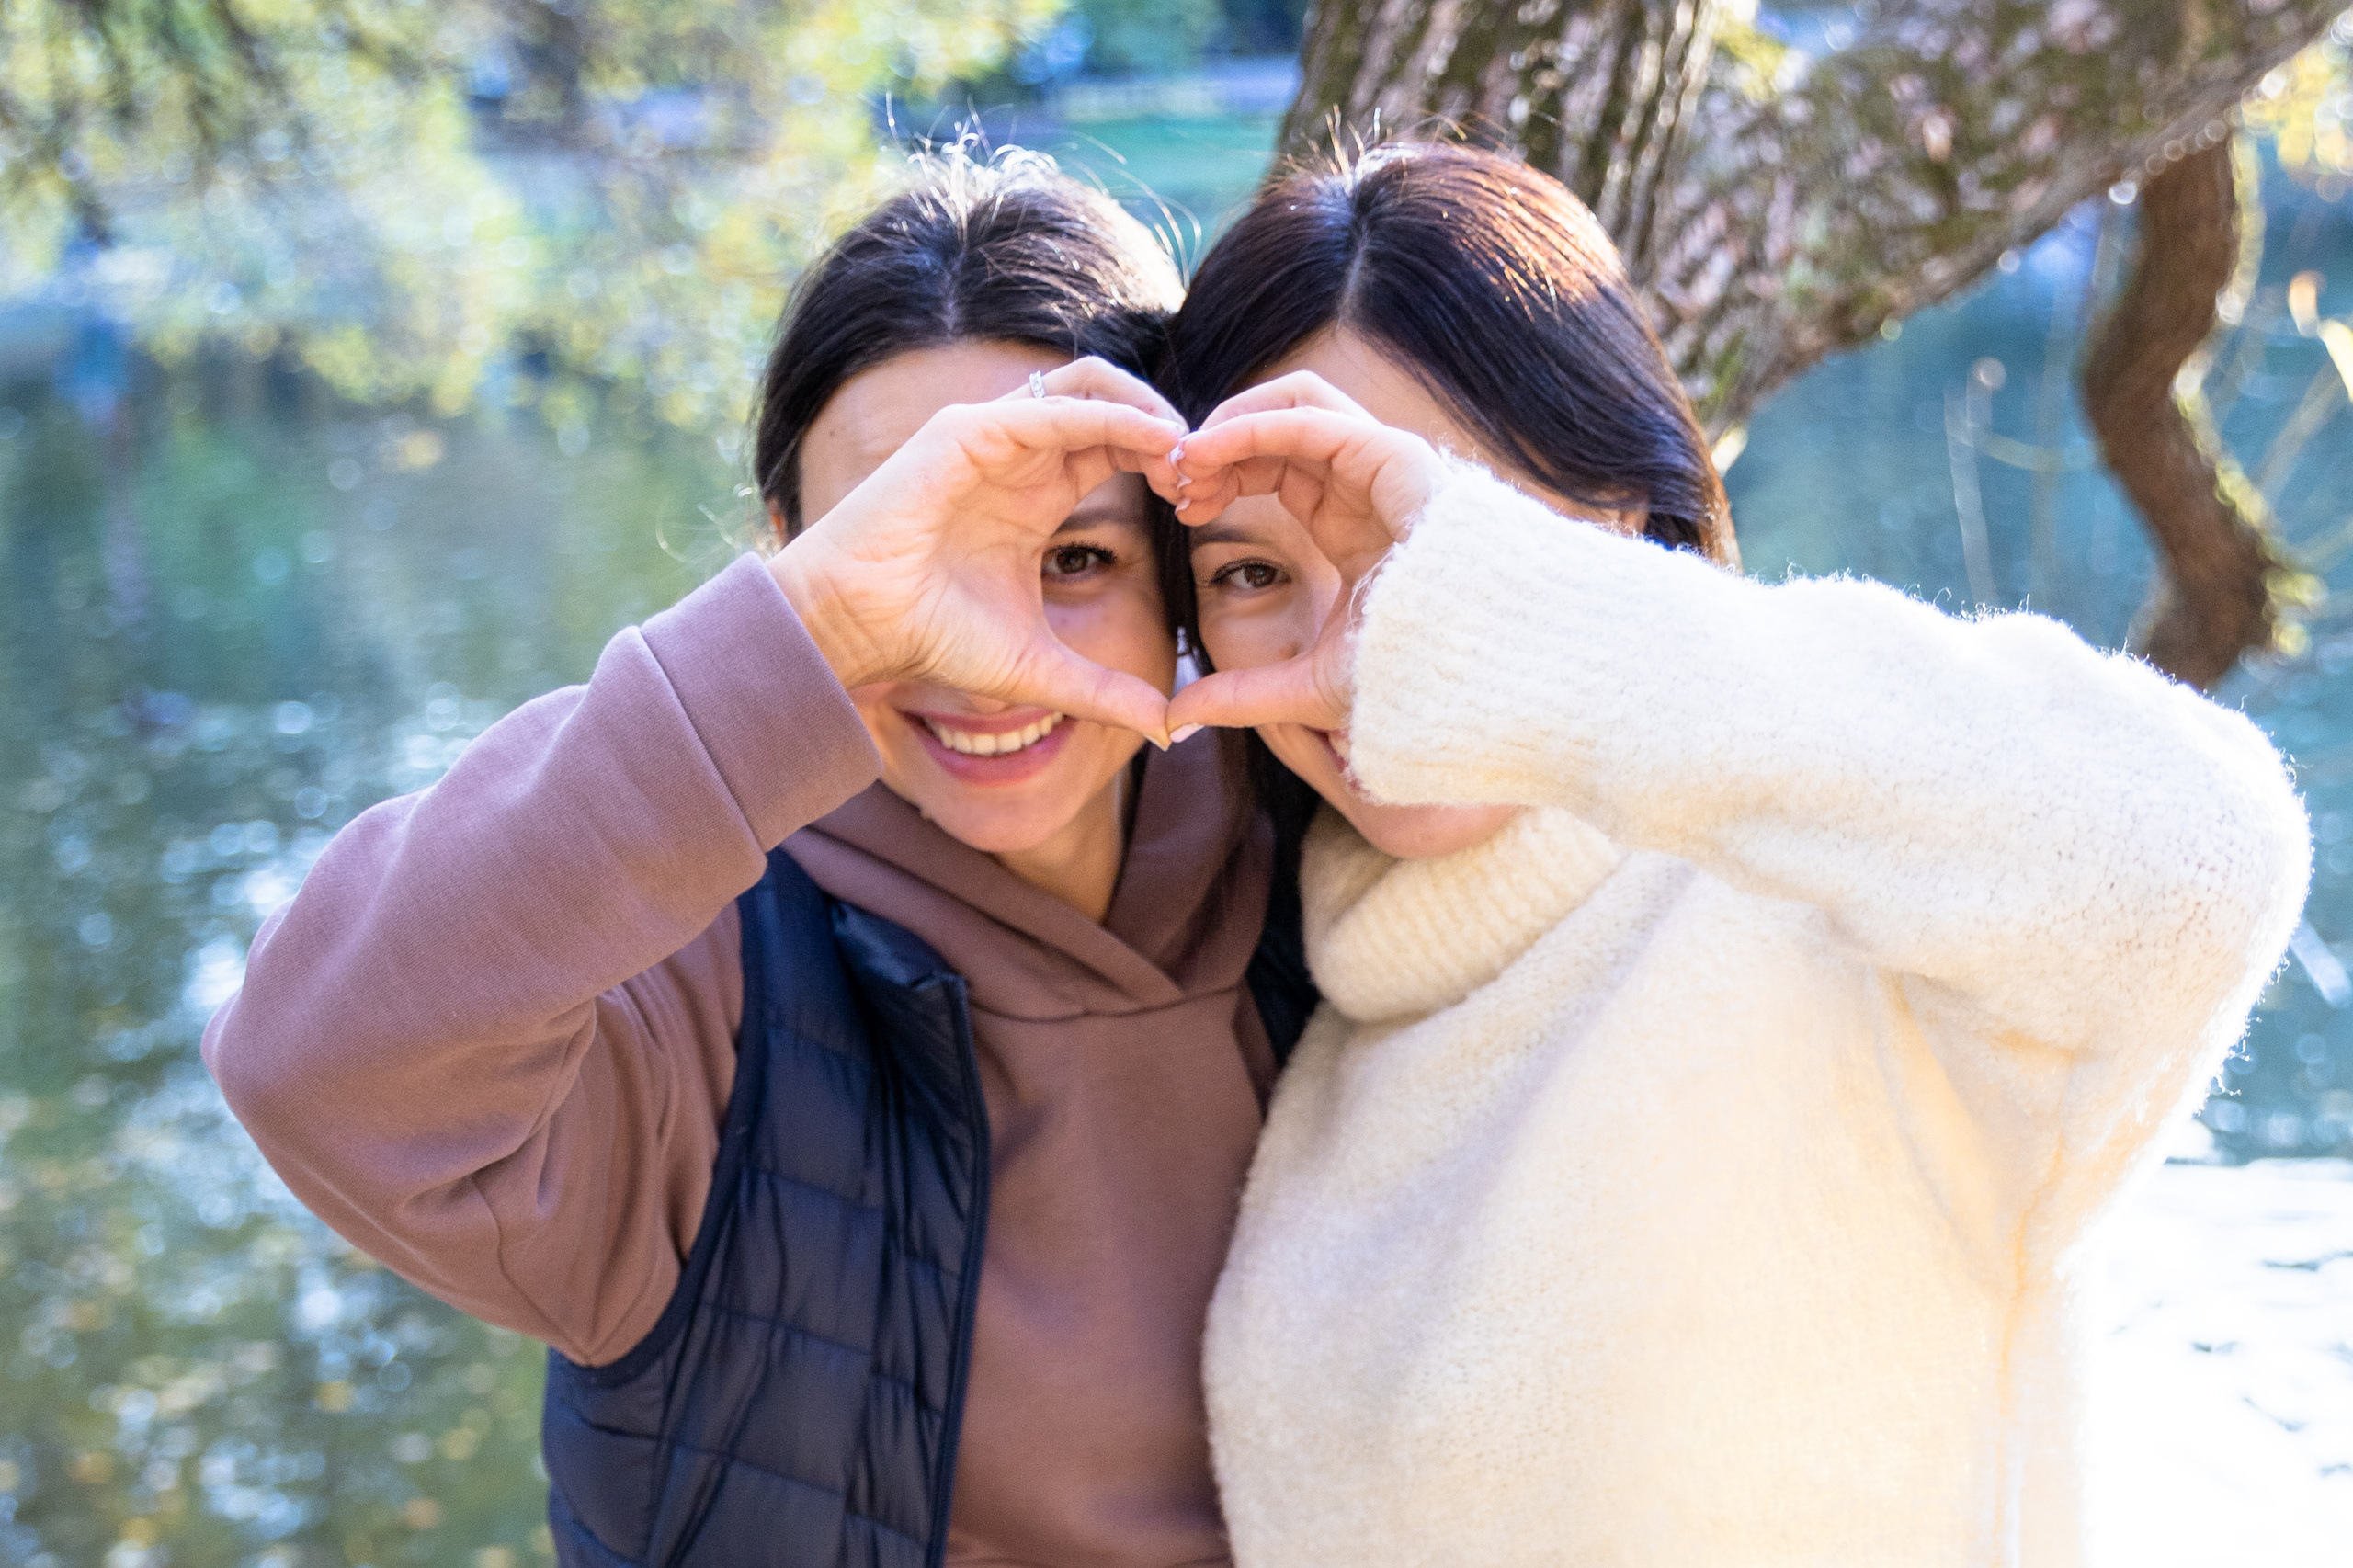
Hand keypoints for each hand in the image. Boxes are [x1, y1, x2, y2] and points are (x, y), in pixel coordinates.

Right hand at [772, 357, 1185, 739]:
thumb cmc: (932, 639)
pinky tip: (1155, 443)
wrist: (858, 631)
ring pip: (1088, 384)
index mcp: (1038, 491)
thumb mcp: (1040, 667)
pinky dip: (1108, 418)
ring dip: (1146, 409)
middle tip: (1209, 468)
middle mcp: (1018, 454)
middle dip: (1168, 425)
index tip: (1204, 502)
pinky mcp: (962, 433)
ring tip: (1187, 450)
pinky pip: (1049, 410)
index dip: (1168, 461)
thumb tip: (1168, 729)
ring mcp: (989, 436)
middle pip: (1113, 399)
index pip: (1119, 443)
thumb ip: (1105, 691)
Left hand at [1168, 372, 1447, 733]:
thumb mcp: (1302, 687)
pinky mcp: (1395, 456)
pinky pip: (1309, 418)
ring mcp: (1384, 464)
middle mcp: (1366, 483)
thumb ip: (1238, 695)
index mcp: (1349, 521)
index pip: (1274, 465)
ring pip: (1293, 402)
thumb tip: (1176, 719)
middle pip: (1277, 424)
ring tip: (1186, 461)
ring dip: (1229, 423)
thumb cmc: (1404, 680)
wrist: (1464, 679)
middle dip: (1216, 443)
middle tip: (1171, 478)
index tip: (1180, 503)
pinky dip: (1250, 426)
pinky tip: (1207, 455)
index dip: (1221, 473)